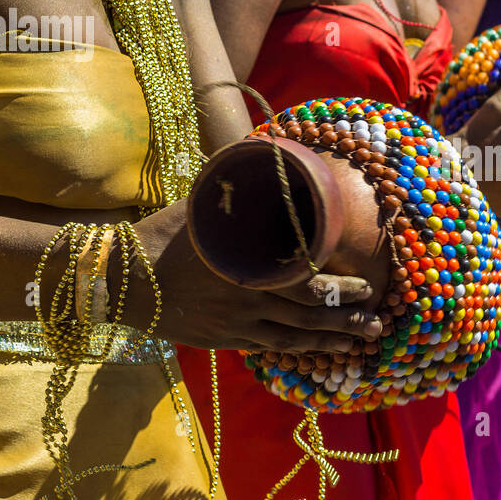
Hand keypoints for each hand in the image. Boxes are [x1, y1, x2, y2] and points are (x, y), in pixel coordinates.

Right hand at [130, 201, 381, 352]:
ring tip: (360, 343)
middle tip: (377, 322)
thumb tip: (264, 147)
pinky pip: (267, 349)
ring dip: (329, 342)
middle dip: (346, 322)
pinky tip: (316, 351)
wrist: (123, 279)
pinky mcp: (223, 341)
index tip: (367, 287)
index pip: (307, 284)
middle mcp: (247, 300)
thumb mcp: (205, 205)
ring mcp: (235, 325)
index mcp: (250, 267)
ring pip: (292, 339)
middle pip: (308, 317)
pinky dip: (295, 351)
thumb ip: (239, 186)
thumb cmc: (165, 234)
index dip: (340, 290)